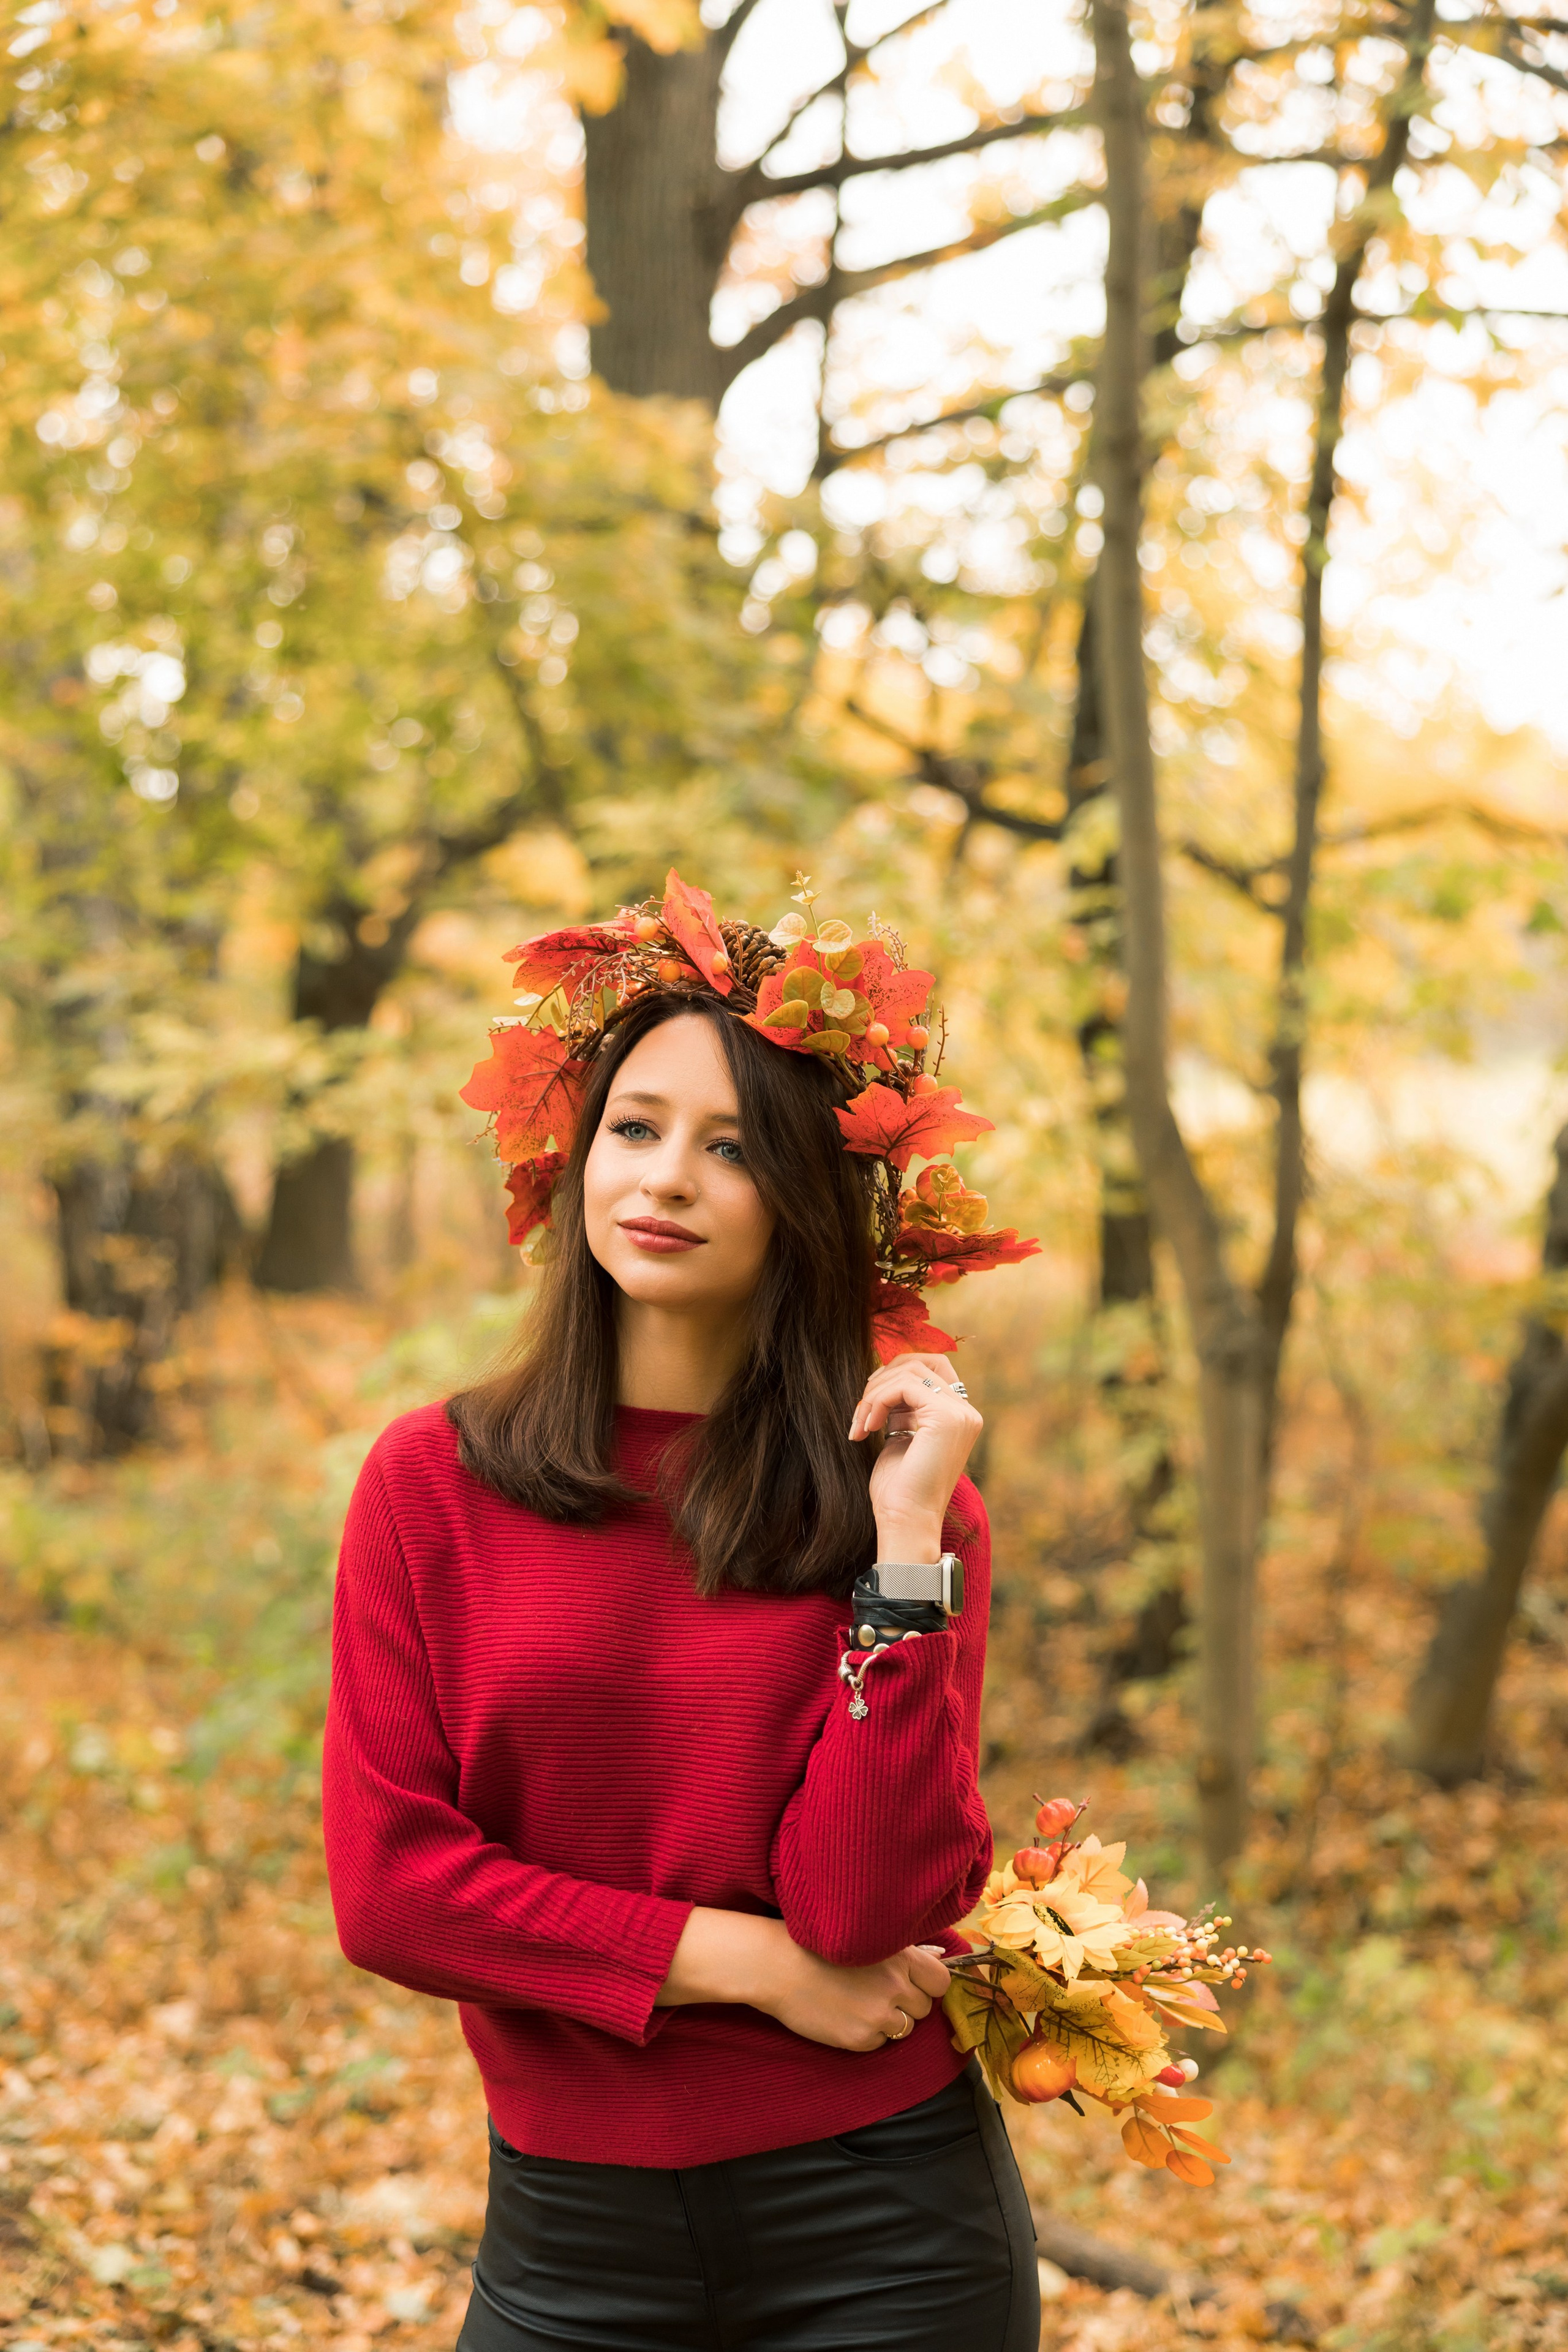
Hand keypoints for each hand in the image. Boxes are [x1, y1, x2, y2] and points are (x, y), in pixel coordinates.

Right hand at [654, 1910, 952, 2051]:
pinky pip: (879, 2043)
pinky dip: (866, 2034)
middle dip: (907, 2003)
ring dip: (888, 2020)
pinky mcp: (859, 2039)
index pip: (941, 1981)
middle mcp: (895, 1986)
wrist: (776, 1965)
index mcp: (901, 1956)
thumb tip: (941, 1956)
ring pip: (904, 2028)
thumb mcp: (867, 1939)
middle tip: (876, 1992)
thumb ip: (907, 1952)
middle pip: (924, 2008)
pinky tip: (844, 2016)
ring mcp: (878, 2015)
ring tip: (858, 2003)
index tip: (912, 1983)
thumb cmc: (819, 1945)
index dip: (928, 1984)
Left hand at [849, 1351, 980, 1560]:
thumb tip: (883, 1375)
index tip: (870, 1400)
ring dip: (873, 1393)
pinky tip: (866, 1428)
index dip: (896, 1372)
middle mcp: (967, 1412)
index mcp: (960, 1416)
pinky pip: (903, 1386)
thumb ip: (902, 1407)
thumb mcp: (900, 1436)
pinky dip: (877, 1400)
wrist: (905, 1522)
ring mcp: (960, 1414)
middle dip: (883, 1377)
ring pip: (908, 1371)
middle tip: (862, 1410)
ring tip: (860, 1425)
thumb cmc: (898, 1489)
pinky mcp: (946, 1417)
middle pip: (921, 1361)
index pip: (932, 1367)